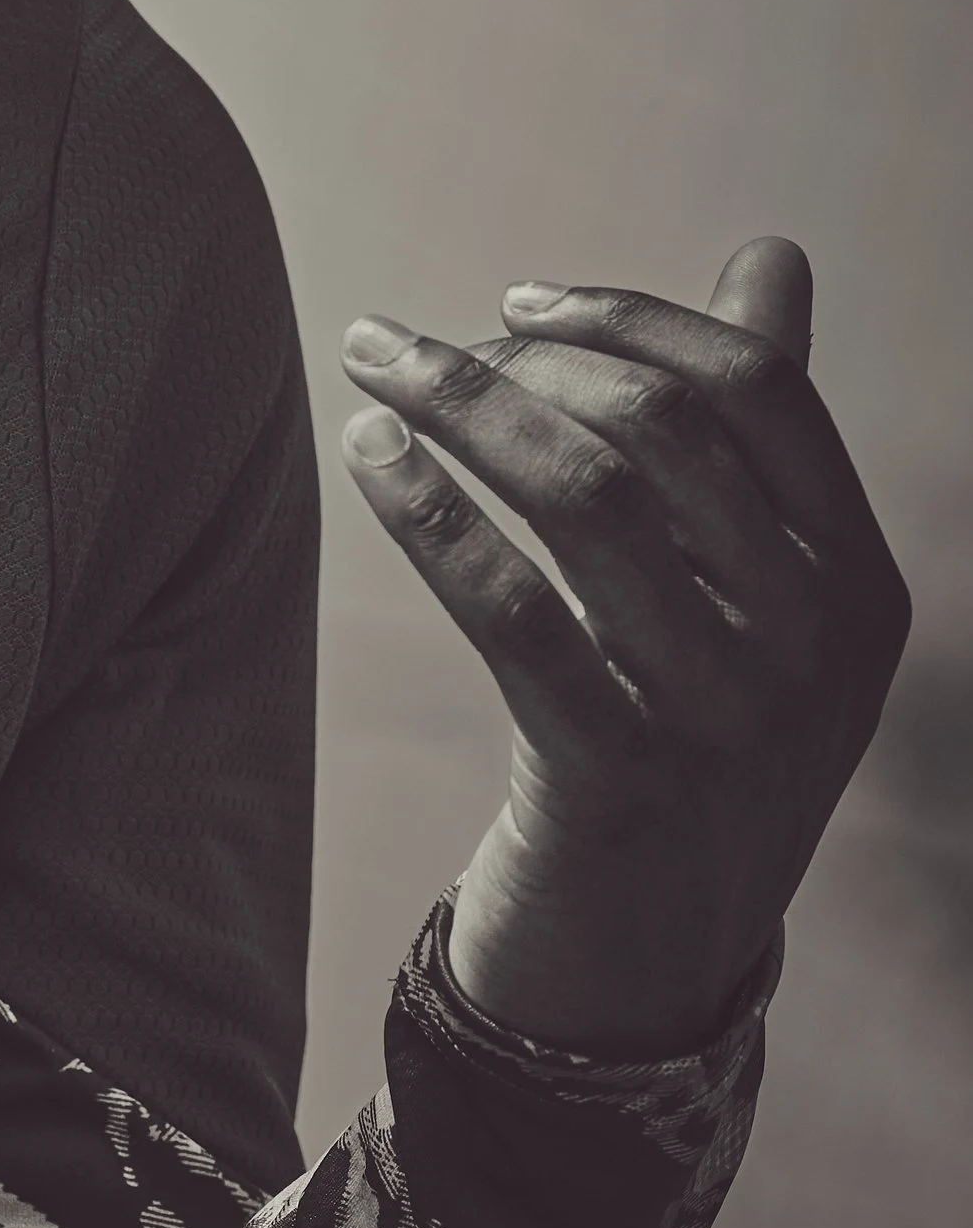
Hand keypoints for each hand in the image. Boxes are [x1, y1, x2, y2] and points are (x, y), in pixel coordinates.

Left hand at [338, 240, 909, 1056]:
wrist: (646, 974)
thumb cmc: (690, 739)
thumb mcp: (760, 597)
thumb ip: (762, 427)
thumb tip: (775, 254)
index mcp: (857, 582)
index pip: (759, 388)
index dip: (631, 321)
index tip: (516, 303)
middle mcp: (813, 646)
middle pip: (663, 428)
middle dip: (517, 359)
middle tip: (406, 347)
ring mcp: (725, 720)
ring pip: (585, 500)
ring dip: (458, 408)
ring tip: (371, 370)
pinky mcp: (618, 786)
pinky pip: (514, 613)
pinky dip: (432, 514)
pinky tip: (369, 457)